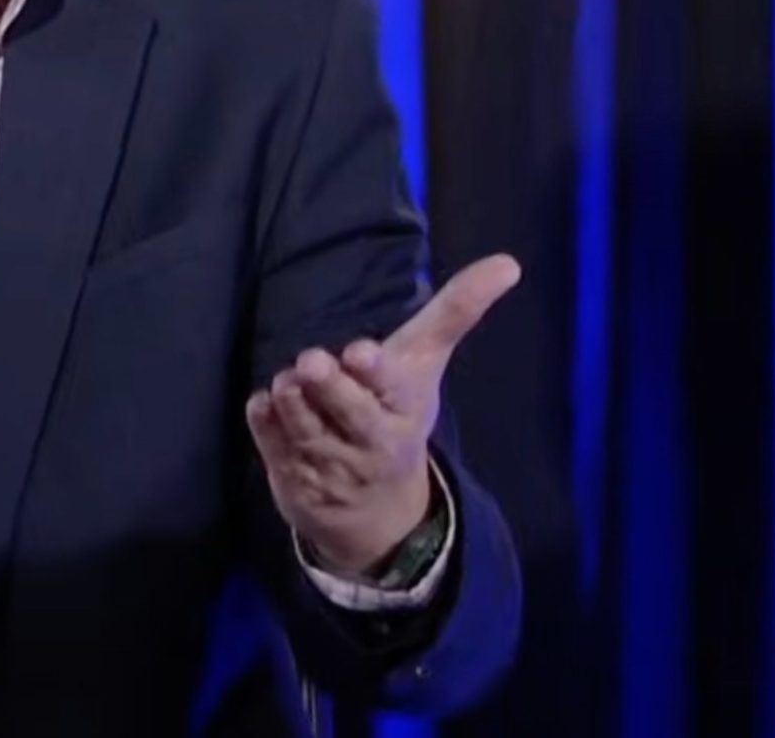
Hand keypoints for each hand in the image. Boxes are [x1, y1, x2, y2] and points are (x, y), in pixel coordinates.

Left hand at [246, 253, 519, 575]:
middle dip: (328, 385)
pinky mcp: (296, 480)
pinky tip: (265, 404)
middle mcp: (373, 440)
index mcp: (406, 406)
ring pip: (304, 427)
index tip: (359, 352)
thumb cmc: (397, 412)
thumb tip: (509, 263)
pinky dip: (265, 423)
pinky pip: (272, 445)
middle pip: (348, 410)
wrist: (379, 510)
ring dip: (290, 400)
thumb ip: (457, 310)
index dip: (373, 371)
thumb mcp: (424, 363)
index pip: (391, 386)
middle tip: (310, 362)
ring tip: (287, 381)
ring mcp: (333, 465)